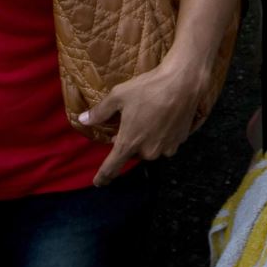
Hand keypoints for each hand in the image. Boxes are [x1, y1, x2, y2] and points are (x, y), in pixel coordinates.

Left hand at [80, 58, 209, 185]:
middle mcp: (147, 150)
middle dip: (128, 143)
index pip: (112, 167)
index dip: (103, 176)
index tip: (98, 183)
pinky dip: (160, 136)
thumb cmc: (148, 88)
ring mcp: (165, 148)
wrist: (183, 83)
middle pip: (132, 153)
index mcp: (129, 142)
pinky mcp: (179, 141)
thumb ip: (100, 112)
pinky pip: (164, 144)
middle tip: (128, 124)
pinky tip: (161, 120)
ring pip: (149, 149)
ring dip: (145, 140)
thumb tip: (83, 120)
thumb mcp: (118, 96)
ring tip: (146, 119)